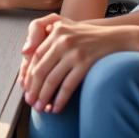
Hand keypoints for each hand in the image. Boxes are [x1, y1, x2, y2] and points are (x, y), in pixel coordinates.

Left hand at [19, 14, 138, 113]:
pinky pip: (68, 85)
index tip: (25, 88)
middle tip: (29, 102)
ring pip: (52, 79)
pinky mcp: (85, 63)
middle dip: (33, 89)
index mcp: (56, 29)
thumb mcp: (67, 29)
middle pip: (41, 69)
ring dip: (44, 97)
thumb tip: (25, 53)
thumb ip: (49, 37)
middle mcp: (62, 39)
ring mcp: (74, 52)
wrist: (113, 37)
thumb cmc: (87, 35)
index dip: (29, 74)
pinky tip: (56, 108)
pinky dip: (60, 99)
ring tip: (40, 109)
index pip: (36, 56)